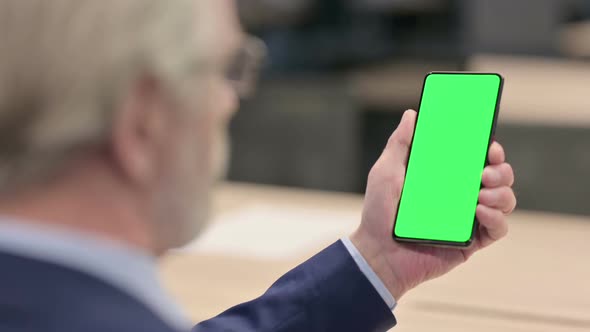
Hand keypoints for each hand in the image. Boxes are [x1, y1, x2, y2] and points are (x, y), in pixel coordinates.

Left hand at [351, 110, 515, 299]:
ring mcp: (468, 218)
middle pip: (499, 177)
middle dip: (501, 171)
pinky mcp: (472, 242)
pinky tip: (479, 212)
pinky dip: (496, 218)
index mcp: (446, 177)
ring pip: (505, 200)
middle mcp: (461, 195)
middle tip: (485, 173)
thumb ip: (400, 143)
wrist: (378, 250)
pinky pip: (498, 229)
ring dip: (501, 193)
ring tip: (480, 194)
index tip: (490, 145)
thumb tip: (412, 114)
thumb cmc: (379, 211)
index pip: (477, 158)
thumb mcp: (386, 171)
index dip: (491, 150)